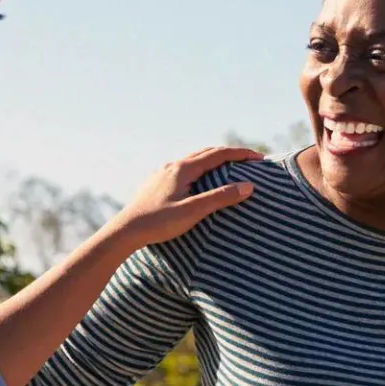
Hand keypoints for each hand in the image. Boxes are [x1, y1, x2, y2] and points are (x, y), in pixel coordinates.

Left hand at [110, 146, 261, 249]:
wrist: (125, 232)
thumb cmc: (158, 223)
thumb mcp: (193, 211)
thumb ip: (220, 197)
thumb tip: (248, 186)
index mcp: (183, 169)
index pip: (218, 154)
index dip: (240, 154)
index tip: (259, 158)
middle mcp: (172, 166)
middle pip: (206, 153)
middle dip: (230, 155)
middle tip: (249, 161)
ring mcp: (162, 174)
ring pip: (193, 160)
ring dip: (214, 161)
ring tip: (228, 168)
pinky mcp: (155, 184)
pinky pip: (183, 170)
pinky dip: (199, 169)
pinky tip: (198, 181)